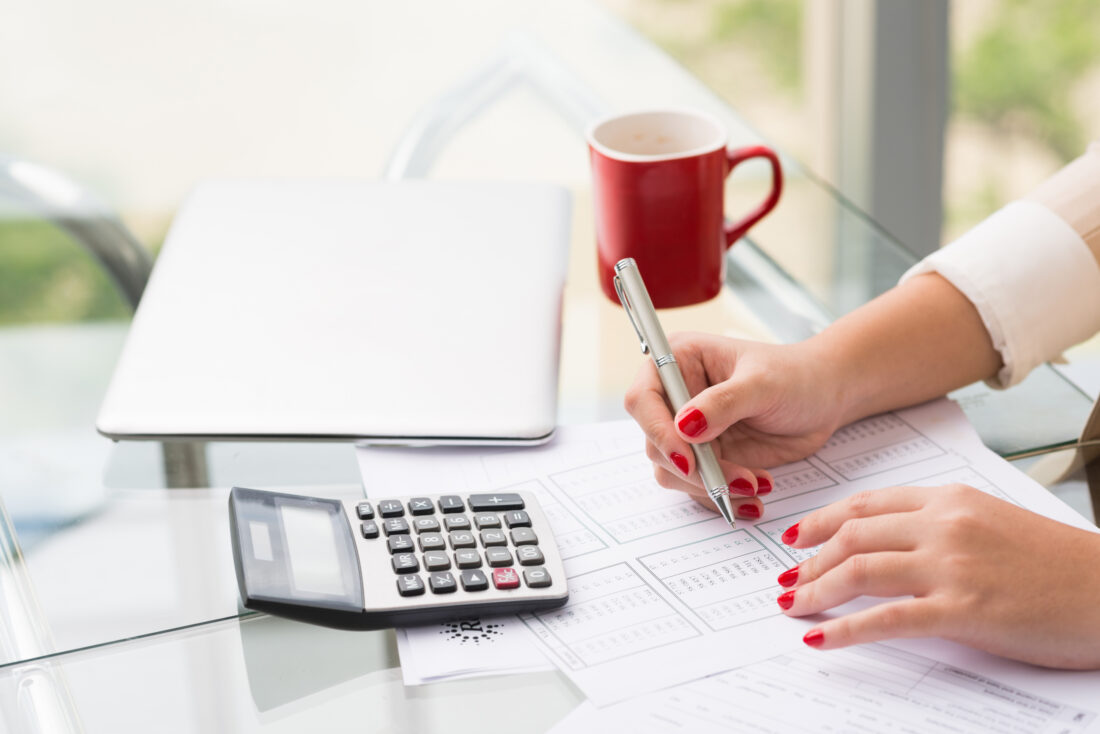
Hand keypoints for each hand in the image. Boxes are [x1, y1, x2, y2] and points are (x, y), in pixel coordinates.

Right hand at [624, 332, 843, 517]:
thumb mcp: (764, 383)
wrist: (824, 399)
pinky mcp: (706, 458)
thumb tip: (684, 426)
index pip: (643, 398)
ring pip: (673, 472)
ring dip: (712, 487)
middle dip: (695, 470)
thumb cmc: (796, 376)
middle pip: (655, 443)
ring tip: (756, 484)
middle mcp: (676, 397)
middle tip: (738, 480)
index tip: (687, 459)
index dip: (657, 430)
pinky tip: (754, 496)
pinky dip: (724, 498)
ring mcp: (689, 431)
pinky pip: (698, 488)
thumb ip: (724, 402)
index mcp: (679, 361)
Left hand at [778, 483, 1099, 668]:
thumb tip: (888, 544)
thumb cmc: (1055, 563)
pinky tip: (821, 639)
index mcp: (949, 499)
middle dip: (810, 560)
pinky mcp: (962, 610)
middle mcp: (944, 525)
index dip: (822, 521)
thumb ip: (939, 525)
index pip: (866, 505)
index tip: (795, 537)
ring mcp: (951, 566)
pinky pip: (886, 619)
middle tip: (787, 579)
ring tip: (793, 606)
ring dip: (816, 590)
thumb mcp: (991, 522)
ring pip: (860, 571)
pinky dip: (845, 629)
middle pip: (853, 536)